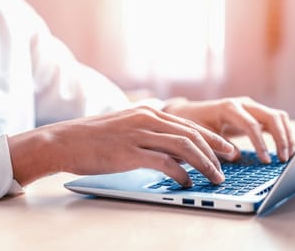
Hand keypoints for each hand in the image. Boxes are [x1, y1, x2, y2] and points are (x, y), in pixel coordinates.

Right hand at [7, 106, 234, 186]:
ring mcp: (139, 134)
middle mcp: (147, 119)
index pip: (188, 124)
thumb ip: (148, 133)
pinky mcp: (130, 152)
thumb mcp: (125, 127)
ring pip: (184, 146)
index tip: (226, 149)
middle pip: (192, 133)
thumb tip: (171, 150)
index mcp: (147, 112)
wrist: (64, 140)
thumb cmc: (92, 137)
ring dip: (204, 163)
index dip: (211, 138)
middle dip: (216, 150)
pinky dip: (181, 172)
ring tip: (215, 177)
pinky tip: (187, 182)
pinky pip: (164, 162)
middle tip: (230, 163)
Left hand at [163, 97, 294, 162]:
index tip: (266, 161)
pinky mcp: (256, 113)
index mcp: (228, 108)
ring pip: (278, 117)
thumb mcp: (202, 135)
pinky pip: (276, 120)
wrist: (191, 112)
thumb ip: (219, 145)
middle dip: (281, 139)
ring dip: (287, 136)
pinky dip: (284, 134)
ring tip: (289, 156)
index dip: (260, 144)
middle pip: (271, 117)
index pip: (251, 124)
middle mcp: (243, 104)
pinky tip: (287, 150)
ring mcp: (252, 107)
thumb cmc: (195, 124)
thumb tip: (237, 156)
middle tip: (283, 160)